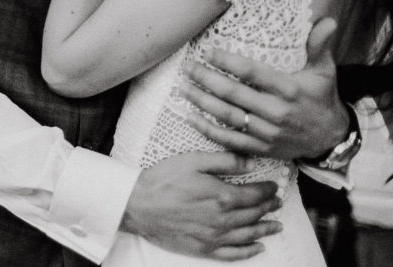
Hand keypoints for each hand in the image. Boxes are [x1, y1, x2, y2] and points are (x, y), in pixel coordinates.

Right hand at [121, 151, 281, 260]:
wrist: (138, 204)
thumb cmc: (163, 180)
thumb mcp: (193, 161)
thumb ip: (225, 161)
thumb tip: (251, 162)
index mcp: (223, 197)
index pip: (255, 195)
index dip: (268, 190)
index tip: (274, 186)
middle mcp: (224, 220)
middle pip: (254, 214)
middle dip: (269, 208)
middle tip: (277, 203)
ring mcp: (215, 237)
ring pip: (248, 235)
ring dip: (265, 229)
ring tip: (276, 226)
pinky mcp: (204, 249)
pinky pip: (233, 254)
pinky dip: (248, 252)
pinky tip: (257, 248)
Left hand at [181, 18, 346, 159]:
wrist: (331, 138)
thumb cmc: (321, 98)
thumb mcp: (324, 71)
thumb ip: (319, 45)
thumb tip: (327, 21)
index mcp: (288, 90)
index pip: (251, 73)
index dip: (227, 62)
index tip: (207, 51)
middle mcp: (276, 112)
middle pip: (233, 94)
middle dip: (206, 79)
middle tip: (188, 67)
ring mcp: (267, 133)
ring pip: (227, 116)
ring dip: (201, 102)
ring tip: (182, 88)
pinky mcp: (261, 148)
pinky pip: (229, 140)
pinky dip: (208, 130)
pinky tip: (189, 117)